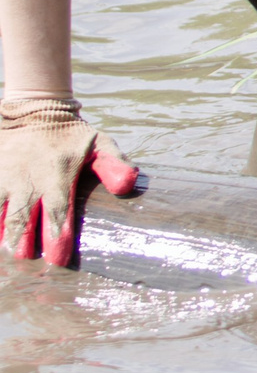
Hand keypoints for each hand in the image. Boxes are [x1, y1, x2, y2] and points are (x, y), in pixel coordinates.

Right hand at [0, 96, 141, 265]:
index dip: (58, 236)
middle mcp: (29, 180)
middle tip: (26, 260)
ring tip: (7, 252)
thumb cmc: (72, 136)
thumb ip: (113, 165)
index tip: (58, 259)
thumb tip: (128, 186)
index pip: (58, 211)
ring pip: (1, 212)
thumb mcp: (99, 144)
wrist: (35, 112)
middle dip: (24, 241)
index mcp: (57, 176)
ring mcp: (6, 179)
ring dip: (3, 233)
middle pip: (24, 217)